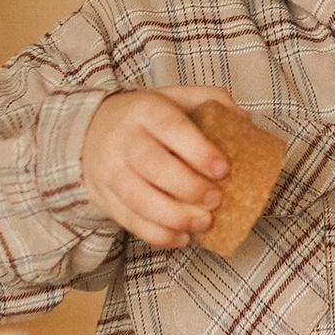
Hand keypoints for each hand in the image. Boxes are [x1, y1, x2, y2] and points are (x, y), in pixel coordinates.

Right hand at [80, 86, 235, 249]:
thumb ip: (209, 101)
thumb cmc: (144, 118)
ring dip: (174, 216)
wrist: (89, 130)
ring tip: (203, 223)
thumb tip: (244, 120)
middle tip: (216, 199)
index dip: (198, 150)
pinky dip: (157, 234)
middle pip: (153, 166)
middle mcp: (124, 139)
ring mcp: (110, 170)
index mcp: (145, 110)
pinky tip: (181, 237)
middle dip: (188, 187)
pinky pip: (129, 221)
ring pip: (139, 199)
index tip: (223, 169)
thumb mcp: (173, 97)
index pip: (171, 128)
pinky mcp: (105, 197)